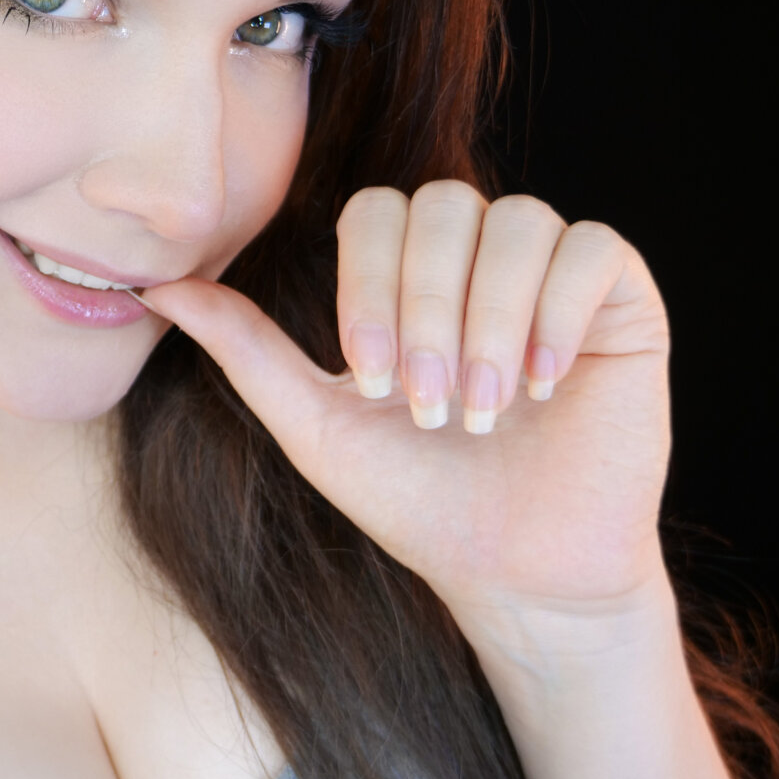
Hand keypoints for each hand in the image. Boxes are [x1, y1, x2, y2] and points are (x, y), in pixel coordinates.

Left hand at [135, 180, 673, 643]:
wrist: (517, 573)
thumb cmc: (416, 503)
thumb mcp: (317, 426)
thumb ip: (246, 351)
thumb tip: (156, 286)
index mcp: (406, 275)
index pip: (376, 211)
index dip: (368, 285)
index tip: (373, 382)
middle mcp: (479, 258)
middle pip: (444, 205)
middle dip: (426, 310)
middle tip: (430, 407)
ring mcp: (552, 273)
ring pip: (519, 223)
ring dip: (491, 320)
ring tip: (486, 410)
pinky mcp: (622, 299)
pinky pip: (593, 249)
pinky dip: (559, 314)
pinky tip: (546, 387)